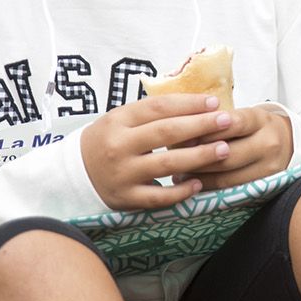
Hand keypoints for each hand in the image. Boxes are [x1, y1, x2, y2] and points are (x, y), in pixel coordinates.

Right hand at [80, 94, 233, 210]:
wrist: (74, 173)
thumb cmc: (108, 140)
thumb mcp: (121, 119)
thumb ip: (154, 114)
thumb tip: (198, 106)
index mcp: (118, 120)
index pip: (159, 107)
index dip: (189, 103)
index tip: (215, 102)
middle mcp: (119, 145)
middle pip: (166, 132)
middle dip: (201, 126)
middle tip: (227, 121)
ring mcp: (122, 173)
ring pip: (166, 164)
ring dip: (199, 157)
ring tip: (223, 149)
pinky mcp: (125, 198)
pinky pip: (158, 197)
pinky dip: (180, 191)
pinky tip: (199, 184)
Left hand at [174, 104, 294, 192]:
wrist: (285, 143)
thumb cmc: (252, 128)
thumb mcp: (240, 116)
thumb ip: (214, 121)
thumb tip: (178, 132)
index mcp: (260, 120)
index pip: (231, 123)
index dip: (204, 130)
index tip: (181, 134)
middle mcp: (268, 143)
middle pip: (227, 154)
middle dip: (197, 156)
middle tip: (173, 157)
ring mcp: (269, 168)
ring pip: (227, 176)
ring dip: (198, 176)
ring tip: (177, 173)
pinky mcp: (264, 186)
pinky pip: (230, 191)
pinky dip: (208, 188)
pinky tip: (192, 184)